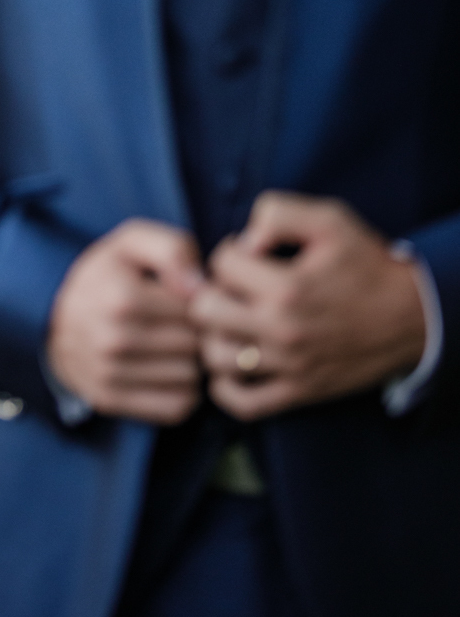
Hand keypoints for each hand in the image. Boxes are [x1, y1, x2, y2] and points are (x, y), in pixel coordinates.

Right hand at [46, 220, 204, 423]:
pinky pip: (175, 407)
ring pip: (190, 378)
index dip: (200, 302)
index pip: (196, 310)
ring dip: (190, 364)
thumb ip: (172, 249)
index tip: (186, 298)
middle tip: (183, 323)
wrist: (55, 320)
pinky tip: (167, 371)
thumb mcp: (131, 243)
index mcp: (122, 297)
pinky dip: (180, 392)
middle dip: (196, 333)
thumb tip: (201, 287)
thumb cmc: (105, 276)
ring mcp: (110, 374)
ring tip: (174, 346)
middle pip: (194, 345)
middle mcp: (114, 339)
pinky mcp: (110, 400)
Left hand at [191, 192, 427, 420]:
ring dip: (215, 335)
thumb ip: (278, 213)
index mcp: (287, 288)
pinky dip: (226, 385)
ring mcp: (289, 366)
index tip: (250, 257)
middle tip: (232, 289)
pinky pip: (240, 403)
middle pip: (205, 311)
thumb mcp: (329, 219)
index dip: (230, 252)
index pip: (221, 263)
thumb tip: (243, 239)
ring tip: (233, 321)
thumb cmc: (366, 264)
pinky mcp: (298, 393)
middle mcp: (283, 330)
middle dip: (212, 292)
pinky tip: (235, 360)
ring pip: (215, 356)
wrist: (411, 317)